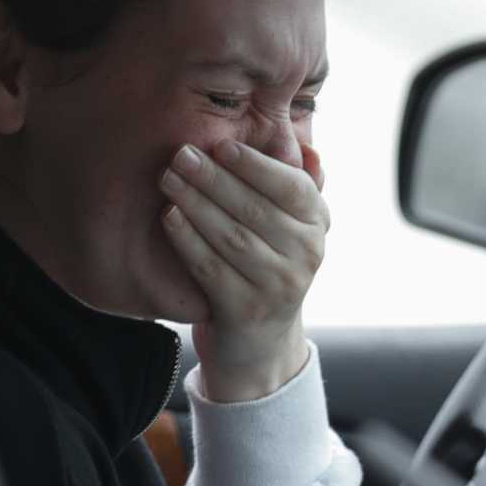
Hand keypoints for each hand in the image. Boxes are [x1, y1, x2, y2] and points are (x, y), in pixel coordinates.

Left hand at [160, 140, 328, 401]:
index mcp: (317, 224)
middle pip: (255, 209)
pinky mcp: (245, 310)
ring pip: (232, 237)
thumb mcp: (290, 223)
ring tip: (168, 179)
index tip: (221, 145)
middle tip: (181, 155)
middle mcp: (306, 255)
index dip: (255, 165)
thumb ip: (292, 182)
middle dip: (214, 178)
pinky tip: (168, 217)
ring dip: (196, 204)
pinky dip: (187, 240)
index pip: (291, 187)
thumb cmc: (268, 262)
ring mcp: (278, 286)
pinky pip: (211, 268)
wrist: (260, 340)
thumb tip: (303, 146)